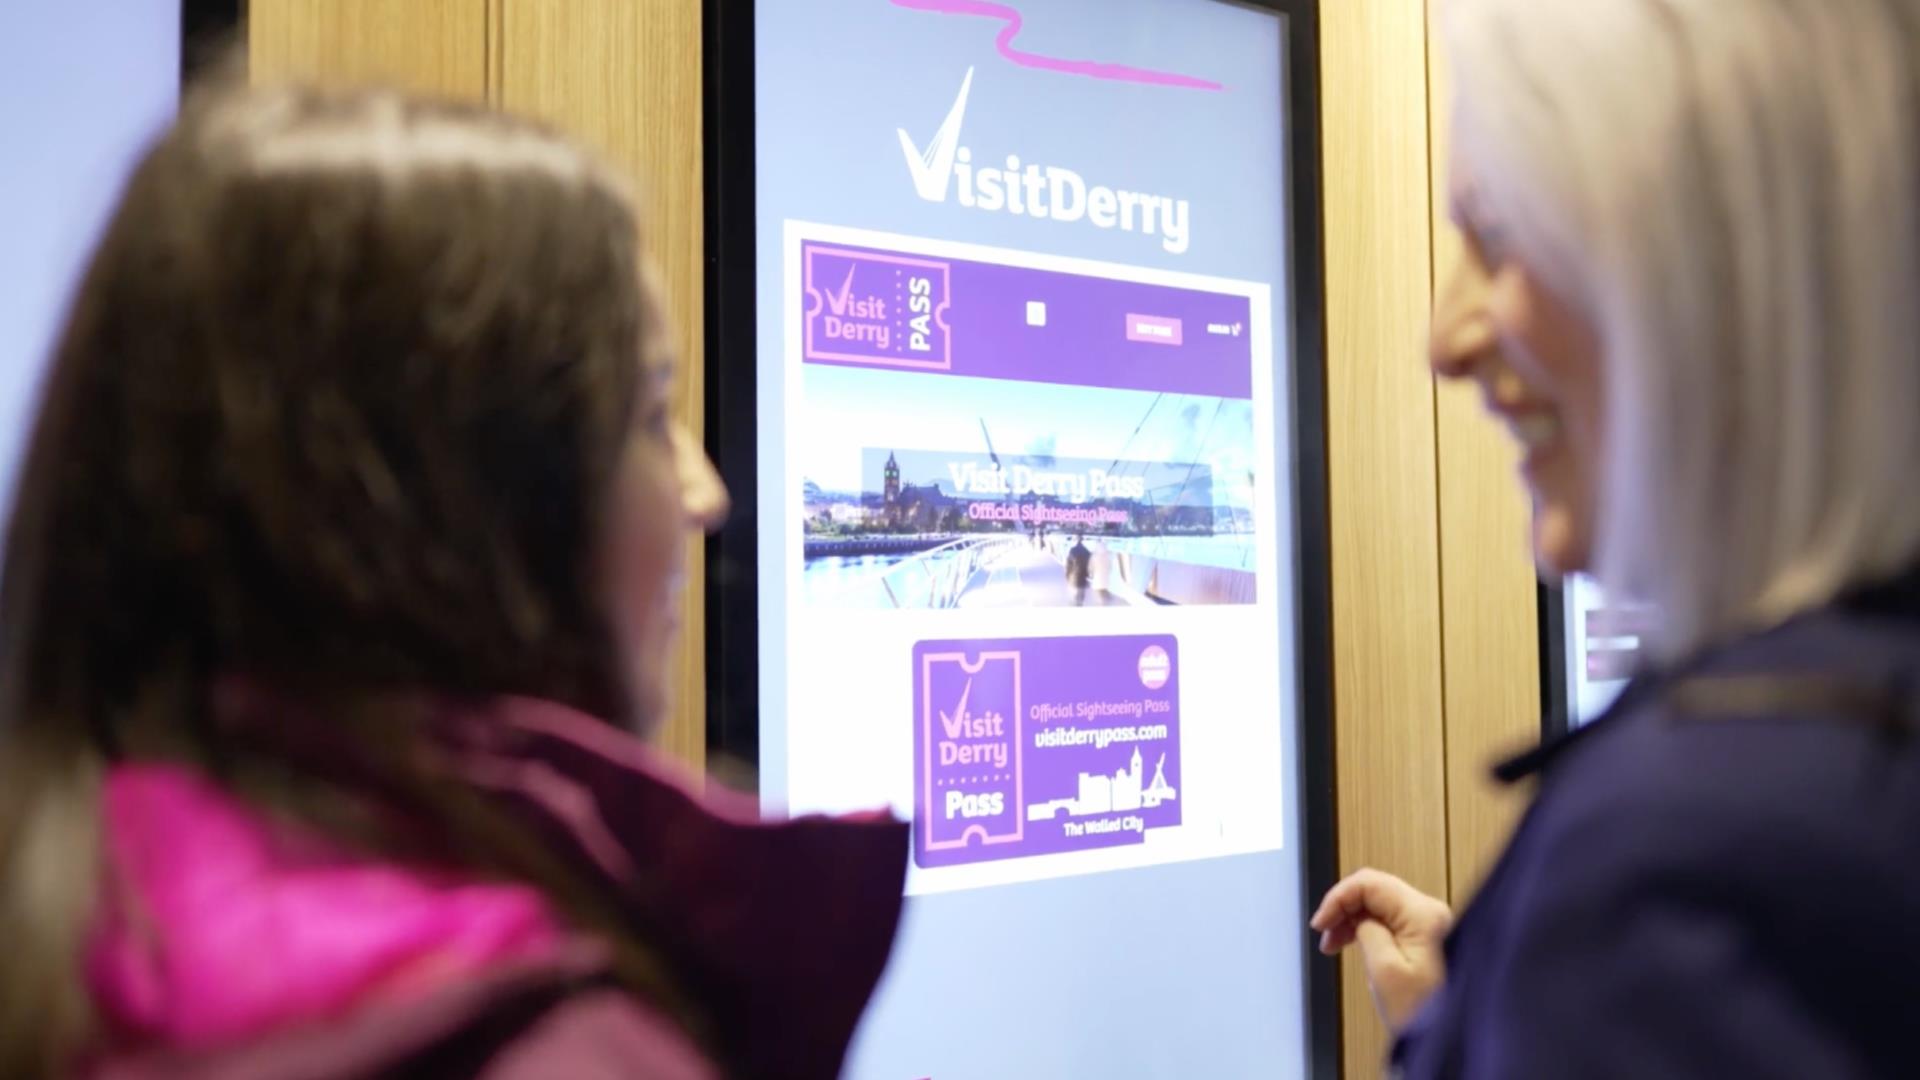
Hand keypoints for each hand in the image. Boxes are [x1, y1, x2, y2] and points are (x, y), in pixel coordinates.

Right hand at [1311, 868, 1452, 1032]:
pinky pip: (1390, 919)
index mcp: (1424, 915)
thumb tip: (1357, 916)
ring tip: (1335, 942)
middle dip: (1343, 907)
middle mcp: (1431, 912)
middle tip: (1325, 933)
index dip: (1337, 898)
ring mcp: (1431, 924)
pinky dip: (1366, 927)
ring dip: (1352, 918)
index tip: (1321, 921)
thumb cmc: (1425, 1013)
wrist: (1450, 1038)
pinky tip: (1354, 943)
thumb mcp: (1383, 970)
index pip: (1369, 883)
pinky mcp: (1427, 937)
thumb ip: (1366, 930)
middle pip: (1374, 889)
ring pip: (1380, 903)